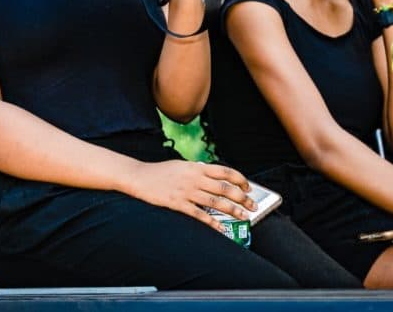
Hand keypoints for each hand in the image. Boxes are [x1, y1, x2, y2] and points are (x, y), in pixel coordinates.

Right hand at [126, 160, 256, 231]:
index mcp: (197, 167)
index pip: (225, 171)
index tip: (248, 187)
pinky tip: (221, 228)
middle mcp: (194, 178)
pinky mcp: (178, 203)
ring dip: (232, 210)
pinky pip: (199, 214)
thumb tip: (215, 179)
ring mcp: (186, 191)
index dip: (240, 179)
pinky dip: (212, 222)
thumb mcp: (182, 166)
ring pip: (215, 202)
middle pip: (224, 188)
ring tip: (243, 216)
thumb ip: (198, 171)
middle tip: (252, 206)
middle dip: (242, 197)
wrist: (140, 177)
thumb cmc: (161, 172)